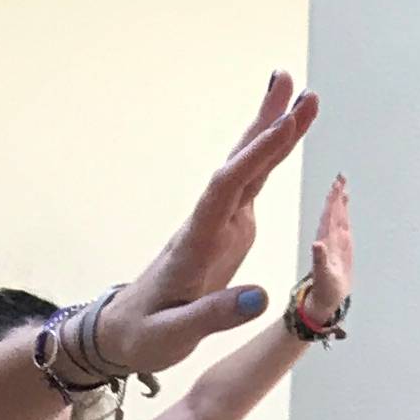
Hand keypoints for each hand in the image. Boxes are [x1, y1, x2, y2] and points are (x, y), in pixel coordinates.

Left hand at [94, 76, 322, 378]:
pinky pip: (251, 186)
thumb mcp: (172, 336)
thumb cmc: (143, 336)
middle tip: (293, 83)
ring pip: (247, 170)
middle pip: (237, 166)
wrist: (121, 332)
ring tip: (298, 93)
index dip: (255, 157)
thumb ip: (213, 316)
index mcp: (194, 246)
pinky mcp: (226, 232)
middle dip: (266, 125)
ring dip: (271, 131)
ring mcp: (217, 225)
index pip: (226, 191)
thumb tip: (260, 298)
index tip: (285, 126)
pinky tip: (284, 134)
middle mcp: (206, 226)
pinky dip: (269, 158)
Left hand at [297, 172, 351, 334]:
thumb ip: (320, 260)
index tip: (336, 185)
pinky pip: (342, 224)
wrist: (324, 301)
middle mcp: (328, 239)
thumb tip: (317, 244)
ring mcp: (334, 242)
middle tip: (341, 176)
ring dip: (340, 200)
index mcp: (324, 242)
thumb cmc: (323, 291)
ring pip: (337, 216)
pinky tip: (345, 203)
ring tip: (343, 184)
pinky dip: (344, 212)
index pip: (329, 216)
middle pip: (333, 212)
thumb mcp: (323, 276)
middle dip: (336, 194)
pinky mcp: (341, 247)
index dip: (332, 200)